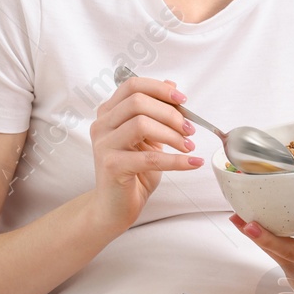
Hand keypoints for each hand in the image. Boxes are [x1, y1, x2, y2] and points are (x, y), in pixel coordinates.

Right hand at [87, 74, 200, 233]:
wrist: (114, 207)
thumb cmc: (132, 172)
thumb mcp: (148, 138)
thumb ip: (156, 112)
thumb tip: (172, 86)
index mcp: (109, 113)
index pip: (132, 86)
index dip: (160, 89)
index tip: (183, 100)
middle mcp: (102, 125)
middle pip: (137, 102)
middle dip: (170, 113)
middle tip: (189, 129)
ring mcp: (104, 145)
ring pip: (141, 124)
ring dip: (172, 135)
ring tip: (188, 146)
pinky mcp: (111, 166)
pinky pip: (149, 157)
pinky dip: (176, 160)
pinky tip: (191, 162)